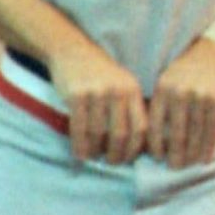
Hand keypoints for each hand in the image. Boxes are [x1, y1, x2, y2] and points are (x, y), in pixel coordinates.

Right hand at [48, 38, 146, 165]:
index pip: (141, 127)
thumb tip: (138, 146)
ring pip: (98, 133)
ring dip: (96, 151)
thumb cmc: (100, 75)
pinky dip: (80, 145)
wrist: (72, 51)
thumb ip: (131, 109)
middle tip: (112, 163)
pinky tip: (80, 154)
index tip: (130, 160)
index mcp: (133, 91)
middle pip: (121, 134)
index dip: (136, 148)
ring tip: (94, 158)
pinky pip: (78, 128)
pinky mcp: (76, 95)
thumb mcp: (123, 86)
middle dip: (117, 154)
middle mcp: (117, 91)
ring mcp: (96, 93)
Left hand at [147, 37, 214, 169]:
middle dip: (175, 154)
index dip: (156, 145)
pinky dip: (207, 147)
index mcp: (163, 89)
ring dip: (191, 154)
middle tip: (174, 168)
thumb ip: (162, 103)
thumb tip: (153, 135)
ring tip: (189, 165)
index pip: (155, 125)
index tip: (158, 158)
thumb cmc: (191, 68)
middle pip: (175, 134)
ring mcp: (199, 98)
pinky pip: (211, 130)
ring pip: (194, 134)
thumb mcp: (170, 79)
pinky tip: (204, 157)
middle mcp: (179, 94)